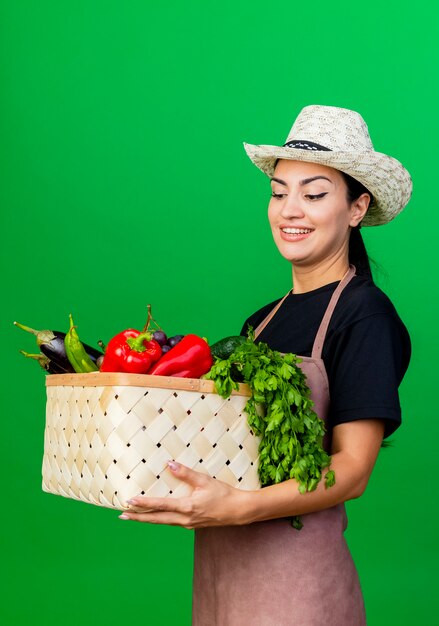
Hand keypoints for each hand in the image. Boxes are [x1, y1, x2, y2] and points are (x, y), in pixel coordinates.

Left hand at [118, 460, 251, 528]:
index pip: (160, 505)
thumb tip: (169, 464)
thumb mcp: (205, 480)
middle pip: (156, 519)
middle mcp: (184, 519)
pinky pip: (170, 522)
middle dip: (138, 518)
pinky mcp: (191, 524)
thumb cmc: (223, 494)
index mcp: (187, 507)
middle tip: (122, 516)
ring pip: (162, 522)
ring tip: (133, 517)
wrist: (238, 511)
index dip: (143, 504)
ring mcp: (187, 524)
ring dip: (146, 519)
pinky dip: (159, 518)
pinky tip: (155, 515)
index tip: (130, 501)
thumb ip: (186, 473)